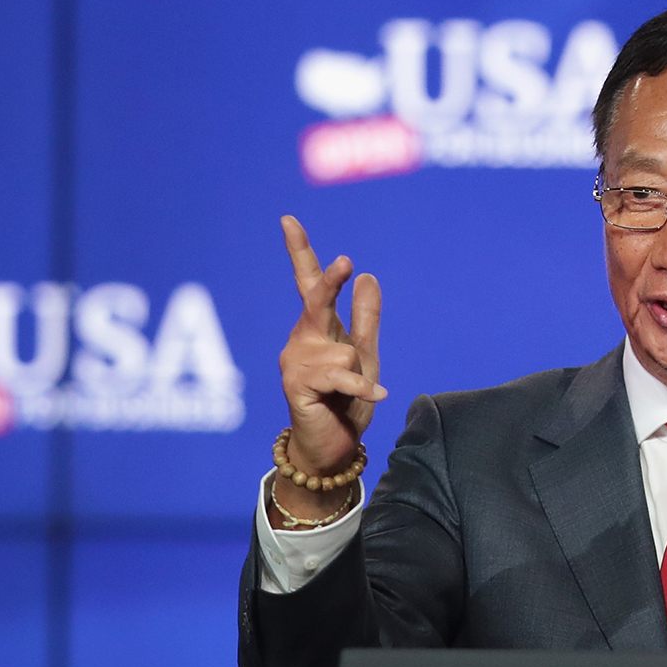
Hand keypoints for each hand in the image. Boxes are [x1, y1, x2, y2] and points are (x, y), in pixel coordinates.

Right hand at [273, 215, 385, 520]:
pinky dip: (363, 389)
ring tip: (350, 395)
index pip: (307, 283)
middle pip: (316, 301)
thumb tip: (368, 275)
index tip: (288, 219)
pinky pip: (342, 378)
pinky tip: (378, 396)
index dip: (299, 250)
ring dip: (359, 375)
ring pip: (342, 352)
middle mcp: (301, 340)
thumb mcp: (365, 357)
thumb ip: (365, 319)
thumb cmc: (347, 402)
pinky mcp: (296, 386)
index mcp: (318, 329)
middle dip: (330, 282)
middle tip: (347, 262)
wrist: (333, 447)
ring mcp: (294, 362)